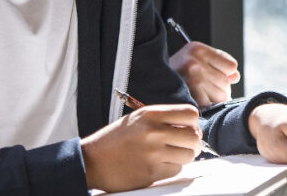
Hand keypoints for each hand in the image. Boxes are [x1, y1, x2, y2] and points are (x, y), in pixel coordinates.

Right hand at [80, 104, 200, 191]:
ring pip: (188, 155)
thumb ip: (164, 119)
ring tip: (172, 155)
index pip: (190, 113)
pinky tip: (160, 164)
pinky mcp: (151, 172)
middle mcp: (154, 131)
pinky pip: (176, 170)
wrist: (93, 161)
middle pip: (193, 136)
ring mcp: (153, 153)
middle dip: (194, 142)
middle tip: (187, 146)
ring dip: (184, 156)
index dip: (193, 123)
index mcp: (151, 114)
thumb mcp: (139, 119)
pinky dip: (172, 168)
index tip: (189, 129)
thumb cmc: (116, 139)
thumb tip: (192, 127)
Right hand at [169, 42, 239, 105]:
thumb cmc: (179, 71)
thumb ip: (220, 64)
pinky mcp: (190, 94)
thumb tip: (236, 77)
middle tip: (206, 87)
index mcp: (198, 49)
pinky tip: (196, 98)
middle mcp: (194, 61)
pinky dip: (206, 104)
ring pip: (221, 95)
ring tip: (201, 92)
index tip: (216, 74)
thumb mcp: (198, 59)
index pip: (231, 66)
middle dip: (220, 88)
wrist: (153, 80)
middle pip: (226, 82)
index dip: (226, 72)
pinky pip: (211, 104)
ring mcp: (192, 78)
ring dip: (214, 97)